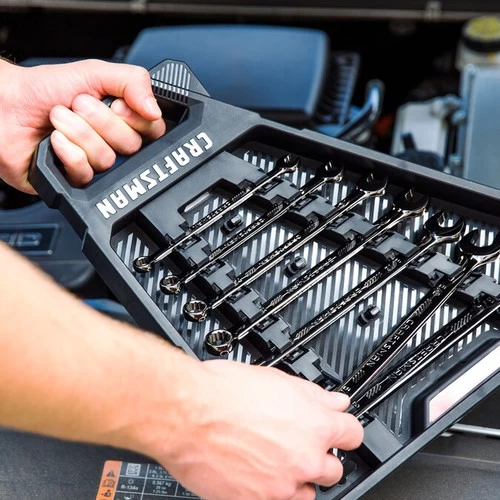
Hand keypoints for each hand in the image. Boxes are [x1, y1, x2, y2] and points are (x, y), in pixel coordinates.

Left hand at [0, 58, 165, 192]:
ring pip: (107, 160)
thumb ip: (133, 81)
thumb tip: (156, 110)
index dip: (136, 120)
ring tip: (58, 119)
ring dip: (78, 133)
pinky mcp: (74, 181)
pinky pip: (85, 174)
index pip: (152, 130)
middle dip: (100, 121)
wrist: (6, 105)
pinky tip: (55, 142)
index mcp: (122, 121)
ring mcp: (94, 164)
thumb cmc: (44, 90)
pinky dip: (68, 153)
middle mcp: (112, 144)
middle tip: (78, 105)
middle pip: (131, 146)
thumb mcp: (95, 73)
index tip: (116, 105)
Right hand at [141, 359, 363, 499]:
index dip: (343, 430)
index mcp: (314, 424)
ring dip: (297, 478)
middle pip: (333, 469)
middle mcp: (304, 458)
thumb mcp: (276, 379)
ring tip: (273, 460)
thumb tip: (335, 401)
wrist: (187, 414)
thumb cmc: (223, 392)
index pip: (353, 434)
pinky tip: (254, 470)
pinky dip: (272, 490)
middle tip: (296, 444)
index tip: (337, 430)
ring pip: (307, 491)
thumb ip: (313, 395)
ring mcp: (282, 485)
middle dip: (318, 456)